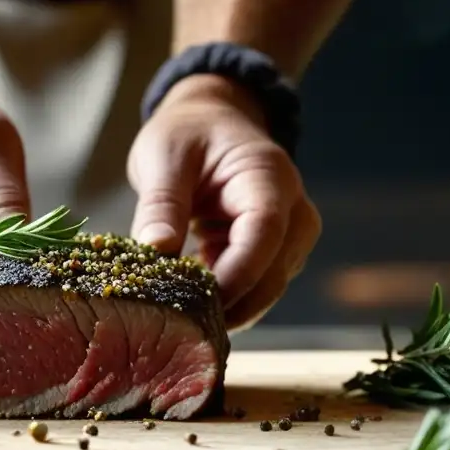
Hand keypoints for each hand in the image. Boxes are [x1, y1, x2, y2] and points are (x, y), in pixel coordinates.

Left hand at [127, 75, 320, 329]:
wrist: (212, 124)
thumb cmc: (189, 135)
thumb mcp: (164, 157)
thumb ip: (161, 204)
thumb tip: (155, 251)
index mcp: (268, 177)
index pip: (264, 233)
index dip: (234, 273)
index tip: (193, 301)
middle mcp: (294, 211)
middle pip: (272, 274)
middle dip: (227, 304)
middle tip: (174, 325)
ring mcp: (290, 238)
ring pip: (265, 291)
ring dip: (224, 307)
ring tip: (175, 312)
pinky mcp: (276, 257)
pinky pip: (255, 290)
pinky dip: (223, 301)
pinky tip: (187, 301)